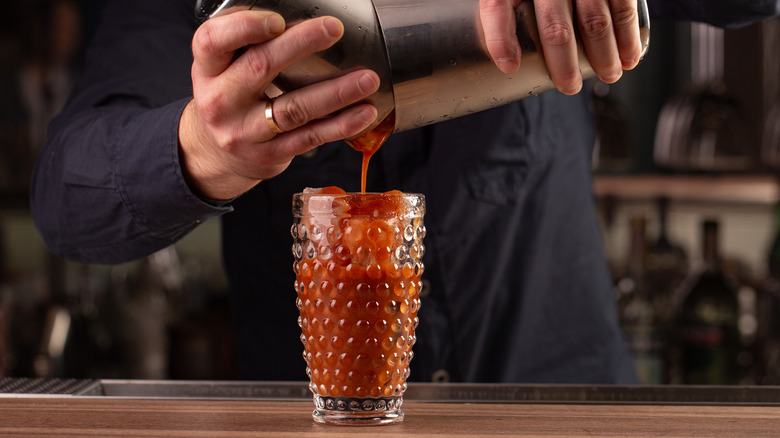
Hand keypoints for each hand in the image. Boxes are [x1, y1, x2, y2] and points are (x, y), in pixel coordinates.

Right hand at [179, 11, 379, 199]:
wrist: (215, 155)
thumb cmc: (230, 96)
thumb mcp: (222, 67)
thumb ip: (249, 43)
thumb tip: (305, 14)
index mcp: (207, 69)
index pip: (213, 41)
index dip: (245, 27)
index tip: (279, 20)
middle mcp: (220, 101)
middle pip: (260, 67)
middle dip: (301, 44)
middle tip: (334, 29)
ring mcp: (245, 132)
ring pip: (294, 108)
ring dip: (335, 92)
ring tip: (367, 79)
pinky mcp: (269, 155)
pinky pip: (310, 137)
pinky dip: (340, 125)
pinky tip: (365, 112)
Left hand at [479, 0, 641, 93]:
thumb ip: (506, 18)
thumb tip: (507, 63)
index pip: (497, 6)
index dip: (500, 39)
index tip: (509, 67)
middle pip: (554, 27)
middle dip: (563, 64)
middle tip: (569, 86)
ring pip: (594, 21)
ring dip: (602, 55)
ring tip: (608, 75)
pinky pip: (622, 7)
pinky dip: (628, 36)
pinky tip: (629, 56)